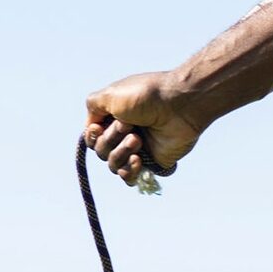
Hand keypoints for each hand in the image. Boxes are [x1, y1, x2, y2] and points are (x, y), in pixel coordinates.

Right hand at [83, 72, 204, 187]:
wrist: (180, 105)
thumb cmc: (146, 96)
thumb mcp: (110, 94)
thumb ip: (93, 106)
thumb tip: (92, 125)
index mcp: (114, 116)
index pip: (93, 136)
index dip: (93, 136)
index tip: (100, 127)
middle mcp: (125, 133)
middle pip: (101, 151)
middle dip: (110, 140)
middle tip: (129, 126)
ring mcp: (139, 149)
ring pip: (114, 165)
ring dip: (121, 153)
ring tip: (137, 140)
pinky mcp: (153, 162)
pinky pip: (131, 177)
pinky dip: (130, 172)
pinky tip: (138, 160)